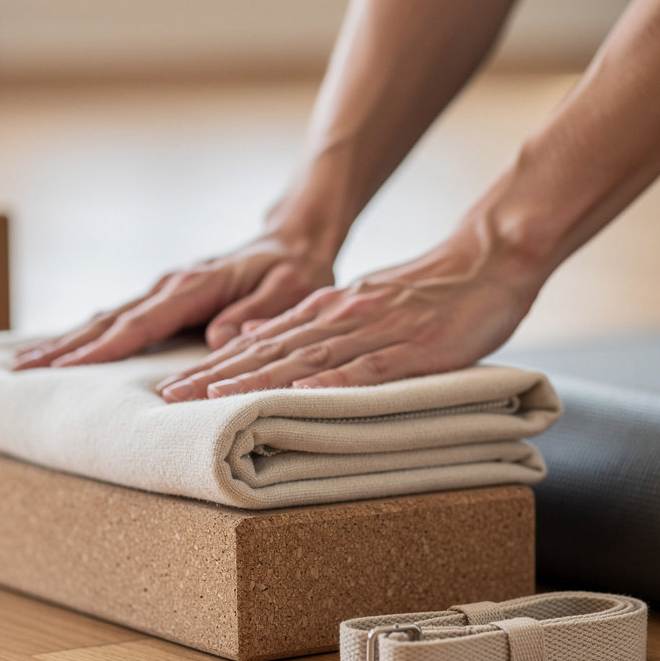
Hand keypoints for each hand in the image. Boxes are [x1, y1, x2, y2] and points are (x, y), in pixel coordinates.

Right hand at [12, 232, 334, 369]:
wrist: (294, 241)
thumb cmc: (295, 271)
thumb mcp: (290, 291)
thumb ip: (257, 313)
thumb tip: (216, 337)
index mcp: (196, 286)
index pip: (140, 322)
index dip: (102, 348)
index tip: (62, 369)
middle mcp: (171, 286)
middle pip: (108, 319)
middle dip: (63, 347)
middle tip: (17, 373)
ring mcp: (165, 291)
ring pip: (107, 318)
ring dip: (67, 342)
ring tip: (24, 366)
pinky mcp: (167, 300)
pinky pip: (121, 320)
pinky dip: (89, 337)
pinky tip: (65, 354)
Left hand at [155, 226, 541, 400]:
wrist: (490, 260)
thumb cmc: (432, 292)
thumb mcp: (364, 304)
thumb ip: (316, 325)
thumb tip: (260, 341)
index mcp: (328, 311)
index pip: (260, 342)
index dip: (215, 366)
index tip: (174, 388)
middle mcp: (339, 318)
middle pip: (268, 352)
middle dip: (216, 377)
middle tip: (169, 401)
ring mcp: (373, 331)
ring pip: (304, 360)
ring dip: (255, 381)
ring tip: (211, 399)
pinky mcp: (410, 348)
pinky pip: (364, 370)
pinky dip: (329, 384)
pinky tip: (299, 398)